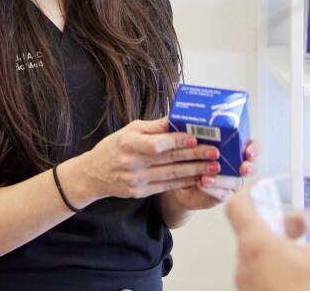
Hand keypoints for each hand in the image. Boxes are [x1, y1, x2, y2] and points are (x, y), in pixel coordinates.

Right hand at [60, 117, 215, 205]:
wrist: (94, 174)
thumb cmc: (115, 147)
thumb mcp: (129, 130)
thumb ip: (154, 126)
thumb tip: (177, 117)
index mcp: (129, 143)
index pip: (157, 144)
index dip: (178, 141)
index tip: (197, 137)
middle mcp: (133, 163)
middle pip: (169, 160)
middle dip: (195, 156)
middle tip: (215, 153)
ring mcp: (137, 180)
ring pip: (172, 175)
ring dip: (196, 171)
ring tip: (214, 167)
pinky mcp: (141, 192)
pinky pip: (167, 186)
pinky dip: (185, 182)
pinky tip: (199, 178)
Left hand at [169, 139, 258, 210]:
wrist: (180, 177)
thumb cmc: (189, 153)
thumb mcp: (191, 140)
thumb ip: (193, 130)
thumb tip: (179, 116)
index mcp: (235, 148)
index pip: (253, 146)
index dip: (254, 149)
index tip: (249, 152)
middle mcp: (238, 164)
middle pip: (252, 166)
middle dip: (250, 167)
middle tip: (243, 168)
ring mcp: (232, 181)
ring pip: (234, 181)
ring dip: (222, 179)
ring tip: (206, 177)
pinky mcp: (223, 194)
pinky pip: (222, 193)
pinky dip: (212, 189)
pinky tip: (201, 183)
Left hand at [226, 179, 309, 290]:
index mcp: (256, 246)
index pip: (236, 206)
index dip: (246, 191)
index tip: (258, 186)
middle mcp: (244, 265)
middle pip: (250, 231)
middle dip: (274, 223)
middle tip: (298, 226)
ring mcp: (246, 285)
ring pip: (256, 254)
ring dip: (276, 246)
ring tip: (302, 251)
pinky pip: (258, 272)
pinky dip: (274, 264)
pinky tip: (297, 271)